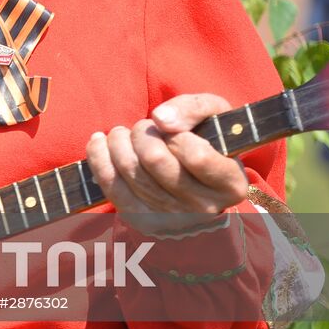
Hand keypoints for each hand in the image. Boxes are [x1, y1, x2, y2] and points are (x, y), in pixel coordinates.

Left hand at [85, 93, 249, 232]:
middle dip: (141, 133)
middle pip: (155, 160)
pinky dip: (99, 157)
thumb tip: (161, 119)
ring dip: (118, 141)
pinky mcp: (142, 220)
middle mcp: (203, 207)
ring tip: (122, 133)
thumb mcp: (214, 116)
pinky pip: (111, 186)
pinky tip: (100, 142)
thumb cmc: (205, 142)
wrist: (194, 182)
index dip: (176, 134)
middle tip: (143, 127)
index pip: (197, 156)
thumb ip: (193, 108)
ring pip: (131, 171)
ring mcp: (172, 218)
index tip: (169, 128)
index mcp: (230, 184)